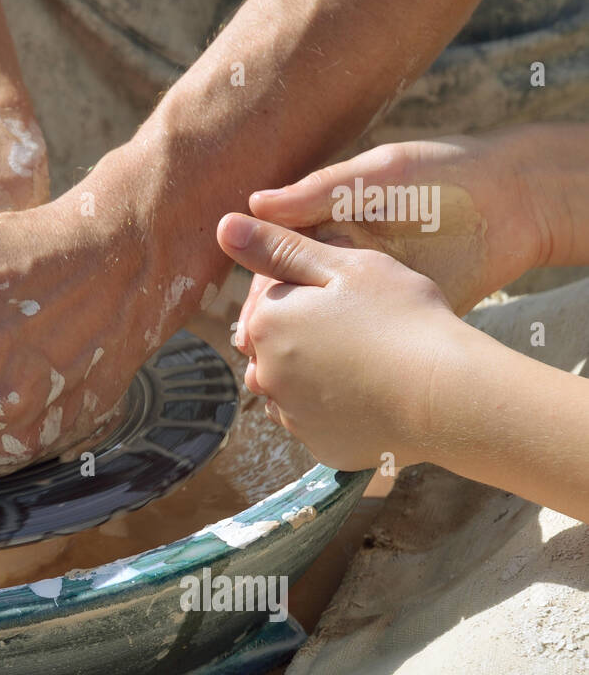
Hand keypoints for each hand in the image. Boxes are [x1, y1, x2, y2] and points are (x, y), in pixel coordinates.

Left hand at [217, 212, 466, 472]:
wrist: (448, 395)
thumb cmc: (403, 319)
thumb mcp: (344, 266)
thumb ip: (280, 247)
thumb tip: (225, 228)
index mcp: (265, 324)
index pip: (271, 297)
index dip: (312, 289)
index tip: (352, 293)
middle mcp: (264, 374)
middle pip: (276, 342)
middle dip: (306, 330)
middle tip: (364, 325)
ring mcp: (290, 415)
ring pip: (291, 382)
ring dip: (313, 370)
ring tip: (366, 360)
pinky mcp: (318, 446)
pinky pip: (316, 418)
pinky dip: (333, 406)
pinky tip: (370, 393)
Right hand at [235, 134, 547, 356]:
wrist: (516, 199)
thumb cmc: (443, 174)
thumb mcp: (377, 176)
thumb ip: (320, 193)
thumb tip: (254, 206)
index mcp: (327, 229)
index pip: (280, 267)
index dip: (262, 295)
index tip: (250, 321)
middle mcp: (344, 265)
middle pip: (297, 306)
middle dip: (278, 333)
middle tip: (263, 358)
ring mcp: (373, 294)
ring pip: (328, 330)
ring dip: (306, 353)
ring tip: (289, 376)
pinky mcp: (404, 314)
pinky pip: (369, 341)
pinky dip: (350, 360)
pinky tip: (335, 378)